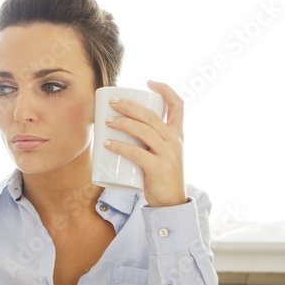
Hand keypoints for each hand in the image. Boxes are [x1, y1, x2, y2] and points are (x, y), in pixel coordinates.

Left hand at [103, 80, 186, 206]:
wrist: (171, 202)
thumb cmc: (160, 175)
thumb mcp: (161, 152)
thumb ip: (149, 139)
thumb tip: (122, 126)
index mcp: (177, 133)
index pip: (178, 104)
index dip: (165, 89)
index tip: (148, 82)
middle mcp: (175, 140)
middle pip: (152, 115)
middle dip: (130, 105)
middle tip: (112, 102)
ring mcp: (168, 154)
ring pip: (144, 131)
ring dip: (122, 123)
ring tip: (106, 121)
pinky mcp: (158, 168)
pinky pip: (137, 153)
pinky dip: (120, 147)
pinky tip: (107, 144)